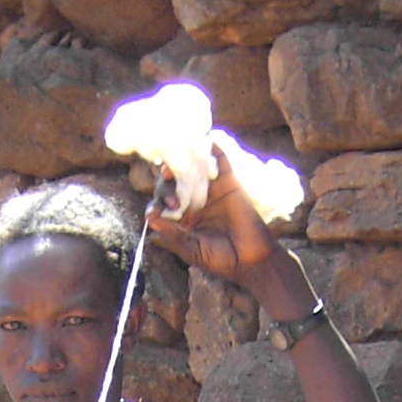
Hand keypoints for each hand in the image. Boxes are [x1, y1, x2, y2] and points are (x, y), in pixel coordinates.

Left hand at [145, 139, 277, 290]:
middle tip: (173, 199)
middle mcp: (192, 200)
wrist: (251, 259)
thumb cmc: (220, 259)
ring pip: (192, 170)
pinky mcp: (228, 182)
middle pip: (173, 183)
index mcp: (180, 218)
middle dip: (167, 186)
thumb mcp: (192, 251)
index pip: (161, 203)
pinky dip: (214, 151)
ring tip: (174, 166)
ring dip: (183, 164)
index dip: (156, 204)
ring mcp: (209, 189)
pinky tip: (207, 142)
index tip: (154, 212)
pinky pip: (220, 163)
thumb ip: (173, 236)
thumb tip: (149, 219)